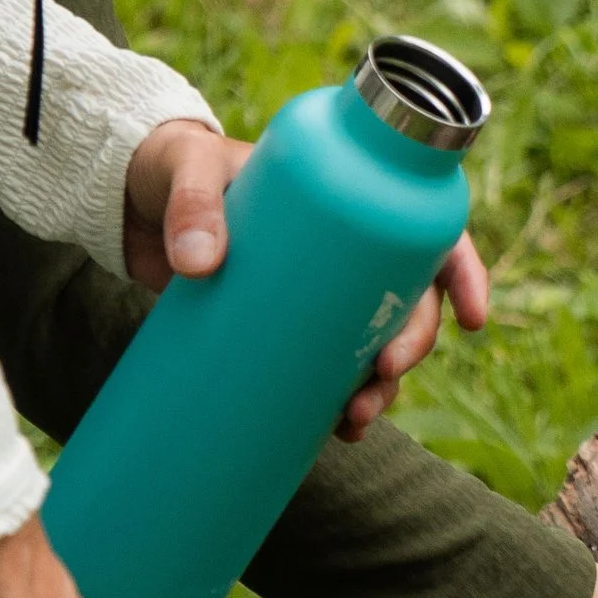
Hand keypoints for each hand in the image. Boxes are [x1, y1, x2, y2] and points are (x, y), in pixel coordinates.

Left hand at [121, 116, 491, 437]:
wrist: (125, 200)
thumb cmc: (172, 165)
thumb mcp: (187, 169)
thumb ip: (192, 204)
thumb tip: (198, 264)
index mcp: (343, 193)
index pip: (424, 225)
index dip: (462, 269)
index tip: (472, 316)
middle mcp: (340, 246)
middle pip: (409, 296)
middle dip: (413, 344)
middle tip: (382, 375)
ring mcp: (310, 290)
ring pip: (373, 340)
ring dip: (380, 387)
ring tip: (352, 421)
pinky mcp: (276, 325)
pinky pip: (324, 366)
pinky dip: (337, 399)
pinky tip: (333, 431)